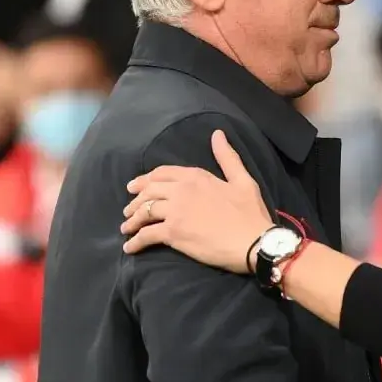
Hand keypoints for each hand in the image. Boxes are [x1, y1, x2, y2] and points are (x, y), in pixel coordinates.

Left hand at [121, 130, 273, 270]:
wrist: (254, 242)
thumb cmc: (251, 213)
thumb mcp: (243, 180)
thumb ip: (228, 158)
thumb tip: (218, 134)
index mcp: (197, 177)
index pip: (162, 173)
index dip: (146, 179)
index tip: (136, 186)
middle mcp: (181, 191)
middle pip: (149, 191)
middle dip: (135, 200)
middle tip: (128, 209)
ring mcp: (175, 212)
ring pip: (144, 212)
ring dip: (132, 220)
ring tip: (127, 228)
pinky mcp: (173, 233)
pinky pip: (146, 235)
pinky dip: (135, 242)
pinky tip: (130, 247)